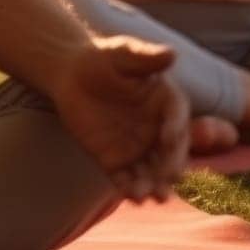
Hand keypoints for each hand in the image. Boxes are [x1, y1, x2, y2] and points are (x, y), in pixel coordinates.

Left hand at [49, 36, 190, 202]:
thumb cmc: (101, 59)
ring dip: (156, 185)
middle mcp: (158, 130)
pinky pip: (126, 179)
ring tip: (155, 196)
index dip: (177, 128)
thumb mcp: (123, 53)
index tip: (168, 137)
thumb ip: (145, 57)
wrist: (71, 75)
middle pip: (172, 153)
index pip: (178, 118)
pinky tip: (131, 196)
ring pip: (153, 172)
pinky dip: (130, 189)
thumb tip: (171, 53)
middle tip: (169, 177)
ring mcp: (138, 148)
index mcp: (167, 103)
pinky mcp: (115, 161)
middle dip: (172, 166)